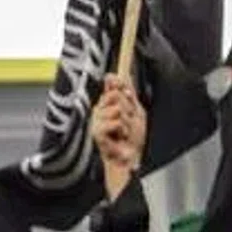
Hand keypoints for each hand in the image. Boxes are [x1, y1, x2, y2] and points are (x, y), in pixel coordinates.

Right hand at [90, 73, 147, 197]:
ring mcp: (96, 120)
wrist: (129, 157)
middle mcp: (99, 109)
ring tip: (123, 132)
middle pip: (116, 94)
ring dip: (127, 122)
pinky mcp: (96, 131)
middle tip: (128, 123)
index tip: (124, 86)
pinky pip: (116, 121)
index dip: (118, 80)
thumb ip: (128, 94)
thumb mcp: (135, 112)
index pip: (110, 82)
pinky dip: (123, 130)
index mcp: (107, 103)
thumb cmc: (131, 138)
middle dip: (128, 108)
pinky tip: (119, 137)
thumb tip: (122, 74)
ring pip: (117, 108)